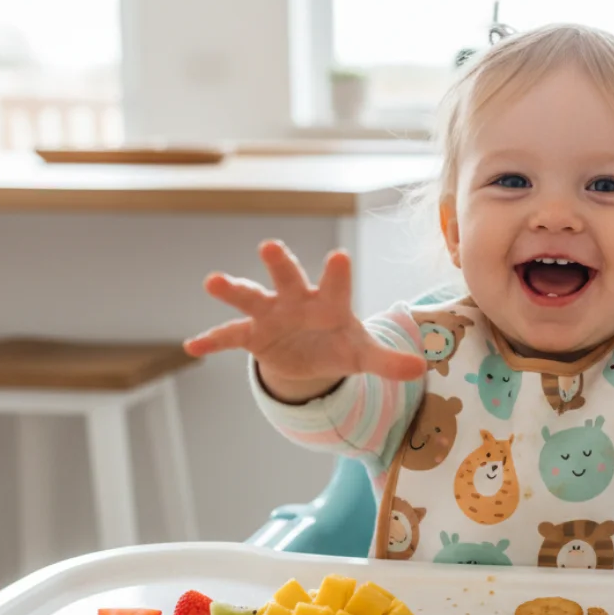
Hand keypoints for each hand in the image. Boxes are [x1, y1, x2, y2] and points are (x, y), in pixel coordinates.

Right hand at [184, 240, 424, 401]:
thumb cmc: (339, 345)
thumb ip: (386, 360)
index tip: (339, 257)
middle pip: (289, 277)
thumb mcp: (362, 355)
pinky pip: (230, 336)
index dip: (337, 273)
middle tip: (270, 246)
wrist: (310, 356)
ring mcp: (271, 314)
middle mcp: (297, 300)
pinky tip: (194, 347)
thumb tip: (419, 368)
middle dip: (281, 263)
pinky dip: (213, 341)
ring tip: (213, 281)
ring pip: (251, 296)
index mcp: (329, 301)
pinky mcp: (251, 334)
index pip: (336, 284)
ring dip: (233, 289)